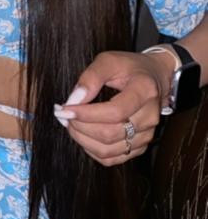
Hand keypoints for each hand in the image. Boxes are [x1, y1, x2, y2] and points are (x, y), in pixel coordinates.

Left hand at [53, 49, 173, 165]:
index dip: (87, 114)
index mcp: (144, 91)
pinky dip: (92, 150)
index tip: (66, 108)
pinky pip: (112, 158)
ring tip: (71, 124)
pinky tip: (83, 135)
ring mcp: (147, 134)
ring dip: (83, 140)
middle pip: (110, 133)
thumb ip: (91, 77)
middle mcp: (150, 116)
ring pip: (109, 150)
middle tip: (64, 114)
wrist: (154, 77)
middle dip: (80, 126)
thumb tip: (74, 100)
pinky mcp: (140, 146)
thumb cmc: (129, 68)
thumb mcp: (109, 61)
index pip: (115, 111)